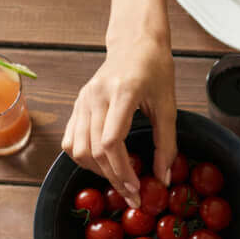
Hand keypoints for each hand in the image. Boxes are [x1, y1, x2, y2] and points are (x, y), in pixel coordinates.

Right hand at [61, 36, 176, 206]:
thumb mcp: (169, 106)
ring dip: (96, 170)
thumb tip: (163, 179)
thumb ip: (166, 144)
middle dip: (113, 178)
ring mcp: (82, 100)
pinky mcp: (77, 104)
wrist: (136, 43)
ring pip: (77, 149)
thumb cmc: (155, 70)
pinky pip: (70, 140)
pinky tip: (102, 164)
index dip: (122, 171)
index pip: (111, 142)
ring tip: (118, 179)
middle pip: (94, 150)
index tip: (136, 189)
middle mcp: (96, 96)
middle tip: (131, 195)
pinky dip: (83, 158)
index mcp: (122, 93)